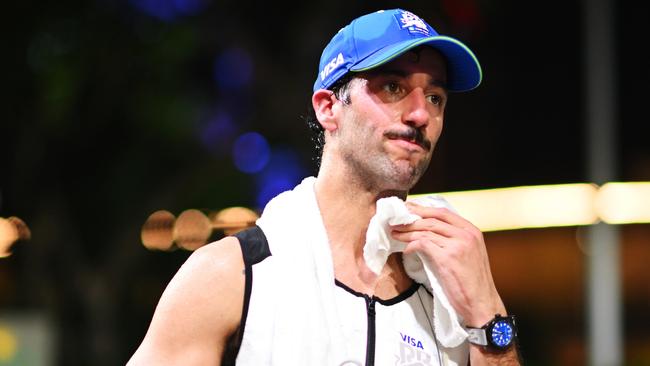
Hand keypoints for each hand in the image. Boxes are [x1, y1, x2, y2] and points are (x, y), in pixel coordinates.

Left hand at [391, 202, 505, 325]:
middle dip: (411, 219)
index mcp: (472, 231)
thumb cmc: (472, 282)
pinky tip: (406, 250)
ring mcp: (457, 245)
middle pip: (432, 219)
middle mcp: (466, 235)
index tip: (409, 209)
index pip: (443, 212)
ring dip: (407, 231)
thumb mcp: (468, 254)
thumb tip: (428, 232)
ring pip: (426, 230)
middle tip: (396, 221)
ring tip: (395, 233)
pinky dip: (412, 245)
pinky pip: (423, 244)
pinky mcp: (448, 258)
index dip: (423, 209)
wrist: (481, 303)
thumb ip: (454, 240)